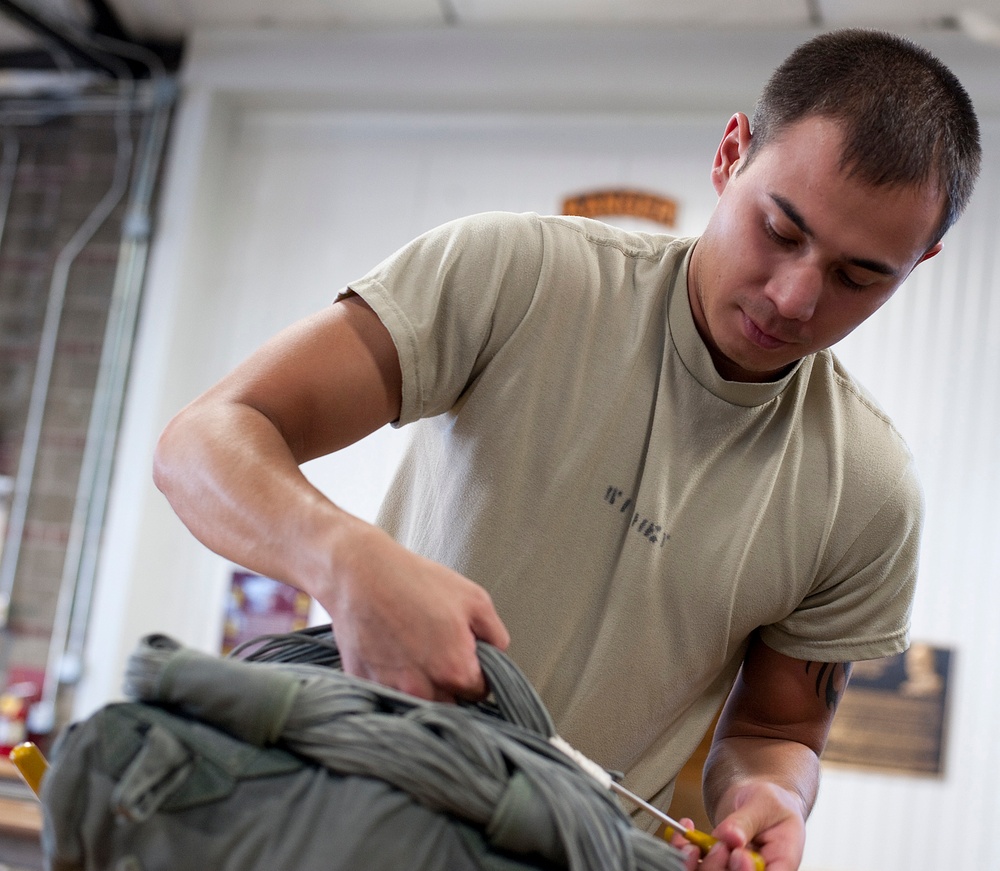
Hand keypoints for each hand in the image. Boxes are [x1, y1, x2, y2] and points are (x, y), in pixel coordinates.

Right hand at [320, 518, 510, 701]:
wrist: (361, 573)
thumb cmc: (415, 581)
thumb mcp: (474, 598)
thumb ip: (495, 634)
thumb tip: (498, 655)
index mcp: (455, 670)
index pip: (480, 693)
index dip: (478, 673)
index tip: (467, 657)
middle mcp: (424, 689)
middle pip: (449, 704)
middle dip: (450, 685)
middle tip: (440, 653)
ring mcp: (392, 690)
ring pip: (418, 705)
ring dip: (422, 688)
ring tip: (414, 654)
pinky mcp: (365, 685)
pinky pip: (387, 696)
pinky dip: (392, 683)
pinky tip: (391, 654)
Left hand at [672, 782, 805, 870]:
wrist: (756, 800)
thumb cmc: (771, 803)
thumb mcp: (764, 804)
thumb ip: (746, 822)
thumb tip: (730, 837)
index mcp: (780, 865)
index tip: (738, 855)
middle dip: (717, 868)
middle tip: (717, 842)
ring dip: (694, 863)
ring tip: (692, 840)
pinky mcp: (713, 866)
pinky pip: (695, 866)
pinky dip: (683, 852)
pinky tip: (685, 832)